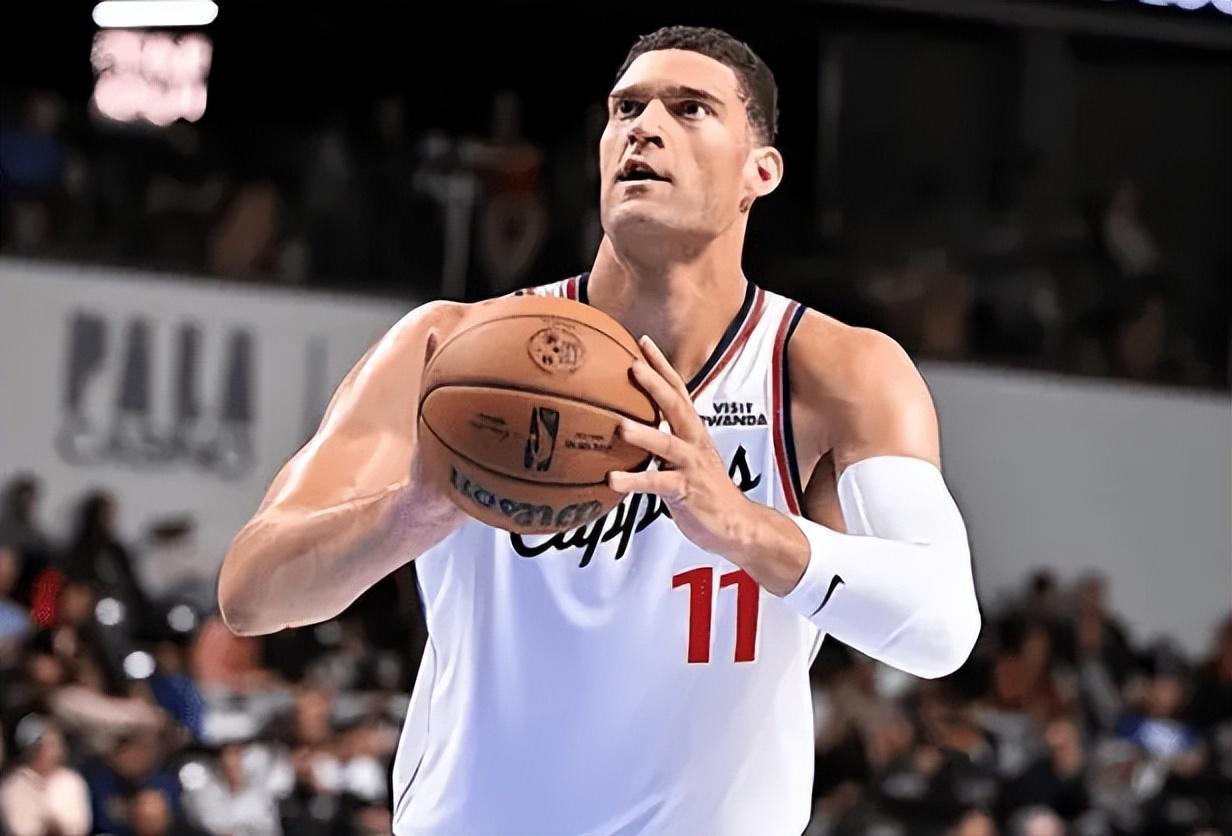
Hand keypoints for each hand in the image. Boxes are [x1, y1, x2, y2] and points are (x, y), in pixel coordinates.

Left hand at [607, 336, 757, 557]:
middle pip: (675, 406)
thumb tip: (625, 425)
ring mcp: (691, 466)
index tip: (642, 342)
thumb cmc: (703, 489)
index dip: (661, 366)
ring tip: (620, 425)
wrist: (737, 524)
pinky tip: (612, 479)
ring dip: (644, 434)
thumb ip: (660, 440)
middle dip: (655, 384)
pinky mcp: (686, 492)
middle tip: (633, 365)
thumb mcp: (682, 458)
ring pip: (667, 445)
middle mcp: (693, 442)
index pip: (677, 390)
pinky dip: (635, 481)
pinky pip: (658, 485)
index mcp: (692, 431)